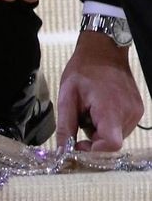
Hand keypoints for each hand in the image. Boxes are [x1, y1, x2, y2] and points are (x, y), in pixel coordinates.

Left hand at [57, 30, 144, 153]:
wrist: (103, 49)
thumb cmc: (84, 69)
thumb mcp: (67, 95)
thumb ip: (66, 125)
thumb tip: (63, 151)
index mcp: (111, 110)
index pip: (110, 146)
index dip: (93, 151)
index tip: (78, 144)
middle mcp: (128, 114)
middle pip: (111, 144)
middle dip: (94, 139)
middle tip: (81, 119)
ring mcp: (135, 112)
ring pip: (116, 136)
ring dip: (101, 131)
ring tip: (90, 110)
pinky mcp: (137, 110)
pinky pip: (121, 127)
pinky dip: (108, 124)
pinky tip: (100, 108)